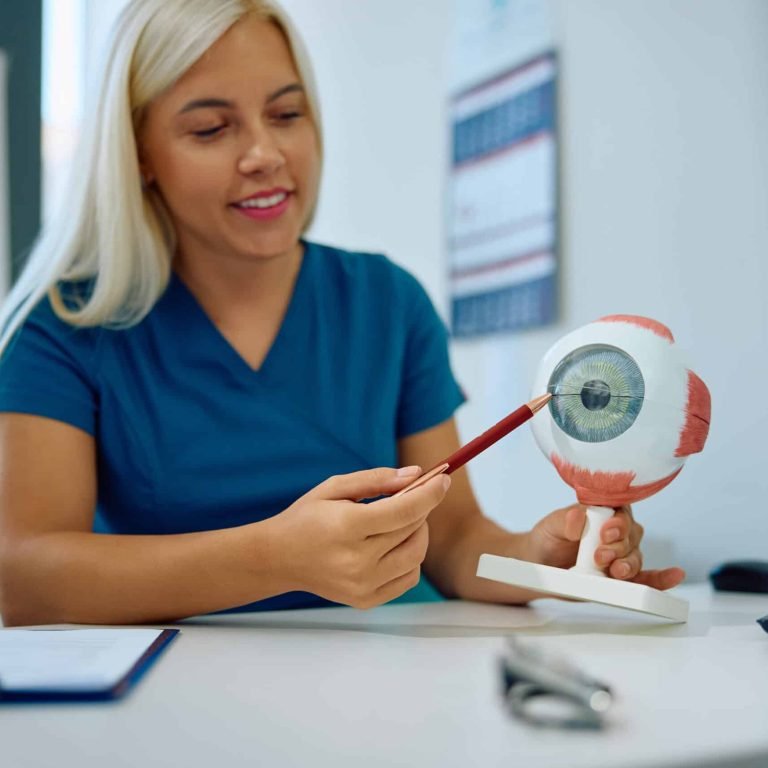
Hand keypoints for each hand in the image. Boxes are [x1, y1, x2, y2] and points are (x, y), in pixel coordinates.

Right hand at [279, 467, 449, 608]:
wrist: (278, 558)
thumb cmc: (307, 517)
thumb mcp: (335, 487)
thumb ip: (377, 479)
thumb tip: (416, 475)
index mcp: (347, 527)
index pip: (405, 510)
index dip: (430, 493)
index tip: (443, 478)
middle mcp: (357, 560)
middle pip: (413, 530)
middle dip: (423, 507)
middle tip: (416, 495)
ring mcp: (362, 584)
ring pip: (416, 555)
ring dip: (419, 532)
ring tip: (403, 520)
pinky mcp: (366, 600)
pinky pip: (408, 578)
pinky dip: (411, 558)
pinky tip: (395, 544)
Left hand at [524, 503, 684, 590]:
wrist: (538, 566)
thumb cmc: (547, 539)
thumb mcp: (550, 525)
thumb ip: (564, 520)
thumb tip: (578, 517)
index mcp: (601, 514)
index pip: (620, 511)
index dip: (618, 521)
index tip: (607, 530)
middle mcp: (615, 534)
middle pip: (631, 536)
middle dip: (619, 546)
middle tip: (600, 555)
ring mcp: (619, 557)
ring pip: (636, 557)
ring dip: (628, 564)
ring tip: (615, 571)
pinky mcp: (620, 580)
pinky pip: (646, 579)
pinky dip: (661, 579)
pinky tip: (674, 577)